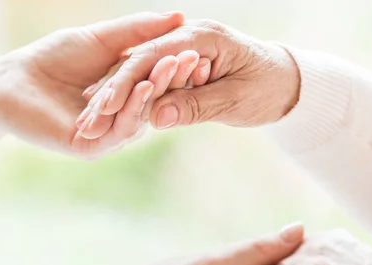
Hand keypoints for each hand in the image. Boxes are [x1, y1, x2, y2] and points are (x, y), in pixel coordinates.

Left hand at [0, 12, 185, 158]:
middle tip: (193, 58)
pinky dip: (134, 108)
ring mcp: (108, 134)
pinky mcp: (92, 146)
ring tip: (171, 66)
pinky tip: (143, 86)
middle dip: (172, 78)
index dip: (175, 66)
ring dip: (158, 90)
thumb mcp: (102, 40)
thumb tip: (179, 17)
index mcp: (127, 96)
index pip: (158, 82)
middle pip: (154, 100)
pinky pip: (119, 129)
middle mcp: (122, 117)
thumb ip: (138, 32)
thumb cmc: (53, 58)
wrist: (12, 80)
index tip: (194, 47)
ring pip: (141, 115)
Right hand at [80, 19, 300, 140]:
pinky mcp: (183, 65)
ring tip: (88, 121)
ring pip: (141, 72)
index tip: (103, 107)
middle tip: (84, 120)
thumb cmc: (269, 88)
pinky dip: (131, 97)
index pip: (153, 58)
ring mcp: (184, 50)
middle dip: (111, 92)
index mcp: (203, 37)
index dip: (126, 82)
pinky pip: (151, 79)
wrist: (287, 82)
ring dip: (115, 97)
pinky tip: (108, 113)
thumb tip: (157, 117)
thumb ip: (197, 105)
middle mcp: (189, 38)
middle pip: (140, 62)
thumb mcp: (236, 99)